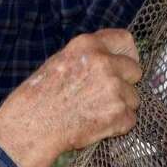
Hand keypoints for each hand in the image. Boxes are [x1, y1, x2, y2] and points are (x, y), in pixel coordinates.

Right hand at [0, 29, 141, 166]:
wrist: (32, 127)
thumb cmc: (39, 98)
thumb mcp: (60, 62)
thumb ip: (88, 58)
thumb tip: (110, 61)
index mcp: (88, 46)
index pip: (125, 40)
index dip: (128, 54)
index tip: (126, 65)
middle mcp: (104, 63)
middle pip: (135, 70)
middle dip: (125, 84)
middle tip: (106, 97)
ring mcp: (114, 88)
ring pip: (134, 98)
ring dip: (120, 107)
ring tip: (95, 114)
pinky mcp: (118, 113)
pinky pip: (130, 120)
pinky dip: (118, 126)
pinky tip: (97, 126)